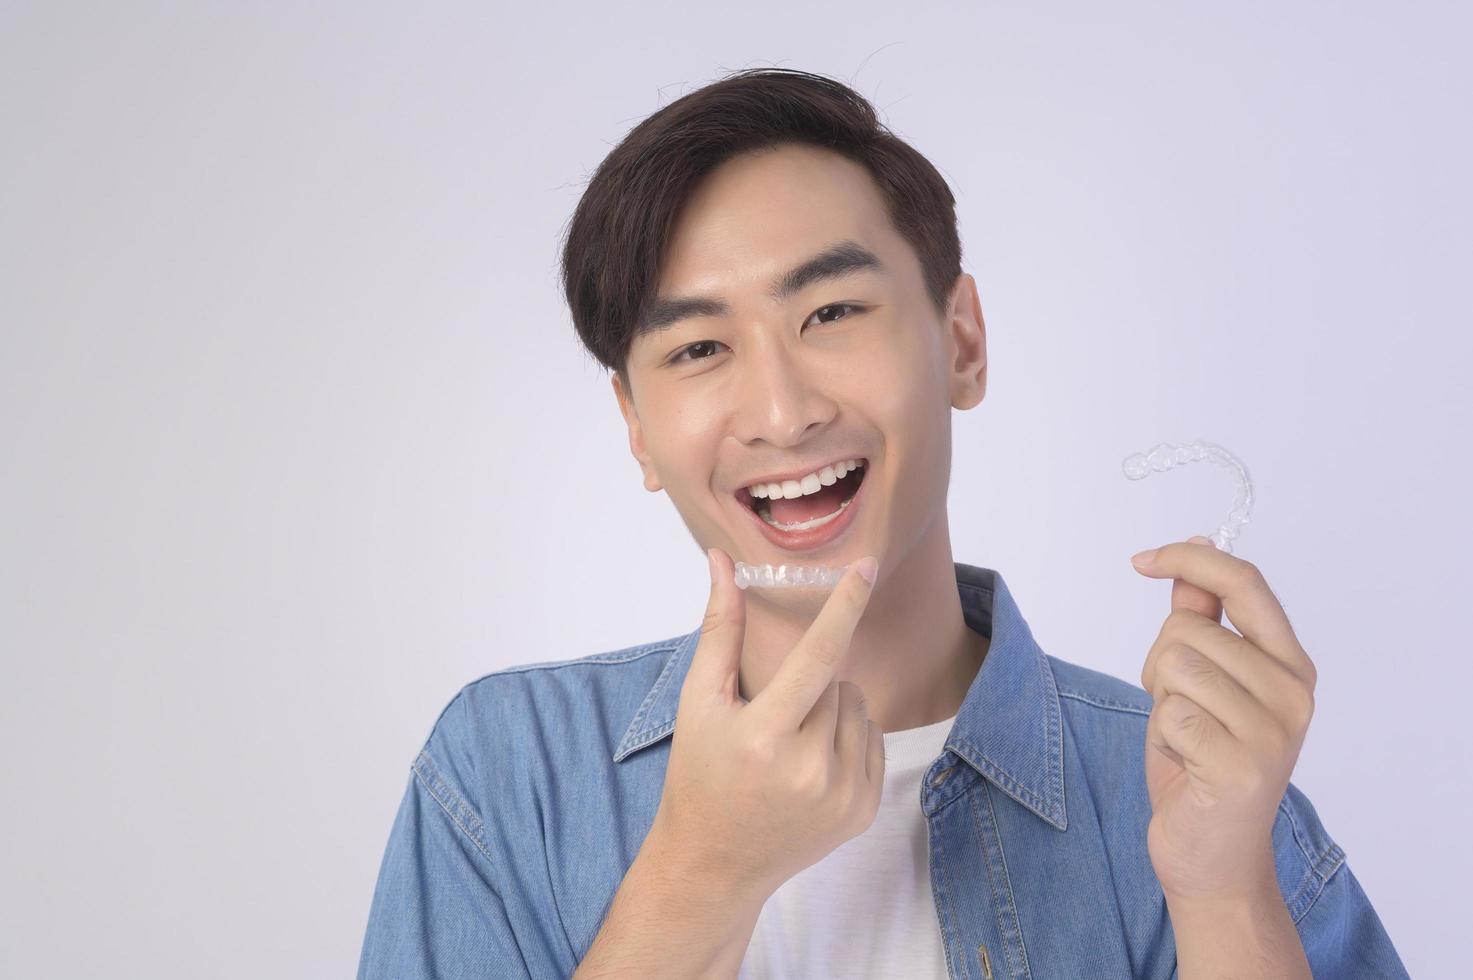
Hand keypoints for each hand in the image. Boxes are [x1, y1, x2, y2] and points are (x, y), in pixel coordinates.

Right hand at [648, 546, 885, 903]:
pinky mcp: (862, 812)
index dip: (844, 606)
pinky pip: (874, 741)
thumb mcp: (698, 703)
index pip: (817, 657)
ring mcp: (840, 796)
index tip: (868, 566)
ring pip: (859, 708)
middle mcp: (808, 770)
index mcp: (763, 737)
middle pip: (836, 681)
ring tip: (790, 745)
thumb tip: (724, 562)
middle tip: (772, 721)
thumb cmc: (699, 775)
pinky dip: (848, 740)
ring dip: (832, 711)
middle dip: (810, 685)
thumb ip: (720, 630)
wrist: (713, 864)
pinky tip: (811, 766)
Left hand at [1132, 535, 1317, 902]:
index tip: (1142, 560)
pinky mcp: (1241, 765)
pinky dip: (1162, 734)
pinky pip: (1169, 712)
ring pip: (1175, 664)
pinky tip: (1186, 764)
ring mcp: (1272, 729)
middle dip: (1160, 663)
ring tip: (1186, 737)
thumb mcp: (1200, 681)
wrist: (1213, 855)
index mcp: (1291, 663)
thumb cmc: (1202, 762)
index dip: (1189, 561)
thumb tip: (1195, 549)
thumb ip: (1201, 618)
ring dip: (1161, 700)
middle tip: (1182, 711)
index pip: (1244, 583)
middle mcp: (1293, 692)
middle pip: (1187, 627)